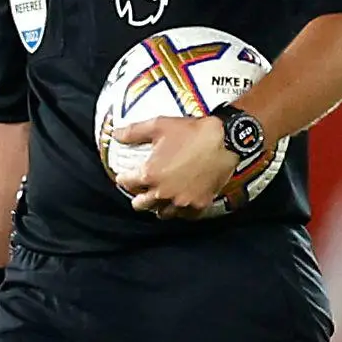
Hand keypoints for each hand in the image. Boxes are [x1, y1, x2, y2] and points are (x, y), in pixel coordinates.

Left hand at [113, 114, 234, 218]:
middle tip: (142, 189)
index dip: (125, 177)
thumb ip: (134, 132)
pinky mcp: (199, 204)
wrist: (226, 140)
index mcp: (149, 174)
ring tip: (160, 197)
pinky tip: (180, 203)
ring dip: (158, 206)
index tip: (127, 175)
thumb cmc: (192, 132)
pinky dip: (180, 211)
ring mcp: (182, 201)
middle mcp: (163, 192)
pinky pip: (185, 216)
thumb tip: (116, 134)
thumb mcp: (159, 125)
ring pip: (162, 213)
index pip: (126, 183)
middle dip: (138, 196)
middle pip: (140, 204)